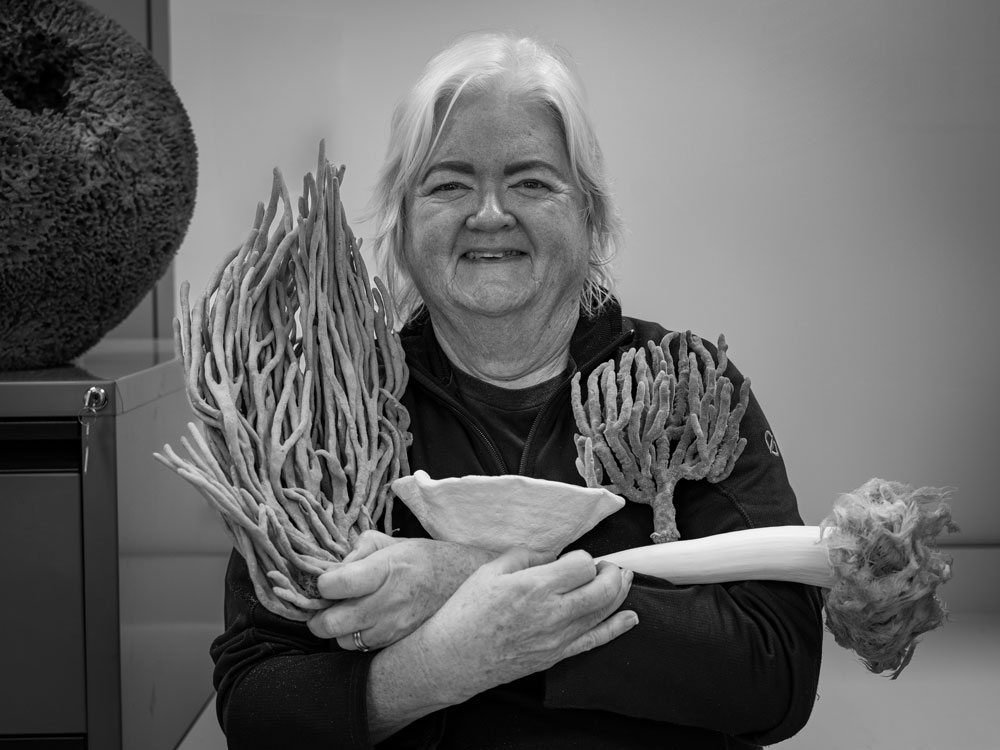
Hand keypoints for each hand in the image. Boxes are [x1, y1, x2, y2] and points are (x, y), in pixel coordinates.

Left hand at [307, 531, 496, 649]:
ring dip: (337, 629)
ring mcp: (392, 628)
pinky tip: (364, 622)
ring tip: (346, 613)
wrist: (461, 582)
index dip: (322, 584)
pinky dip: (355, 637)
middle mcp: (387, 603)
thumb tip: (335, 567)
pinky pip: (361, 648)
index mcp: (384, 570)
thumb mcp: (393, 542)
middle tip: (323, 606)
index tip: (327, 580)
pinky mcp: (396, 643)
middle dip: (318, 616)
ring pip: (342, 641)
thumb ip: (360, 549)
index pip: (334, 586)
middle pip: (330, 623)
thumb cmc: (424, 559)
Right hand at [408, 547, 637, 703]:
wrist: (453, 658)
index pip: (581, 565)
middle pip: (602, 588)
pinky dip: (617, 628)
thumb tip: (547, 557)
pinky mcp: (556, 656)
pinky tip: (631, 618)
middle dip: (611, 572)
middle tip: (608, 565)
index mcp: (534, 586)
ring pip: (603, 612)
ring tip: (623, 578)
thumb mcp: (489, 572)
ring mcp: (557, 638)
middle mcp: (552, 613)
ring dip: (619, 592)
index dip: (582, 558)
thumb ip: (523, 557)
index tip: (571, 559)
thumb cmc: (466, 612)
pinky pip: (595, 641)